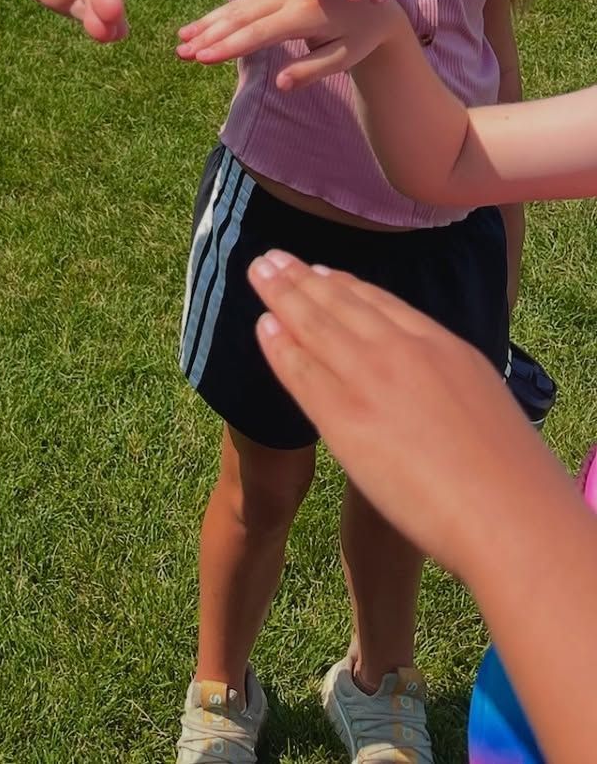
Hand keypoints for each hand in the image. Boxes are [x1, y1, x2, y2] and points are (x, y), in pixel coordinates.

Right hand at [177, 0, 400, 90]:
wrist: (372, 5)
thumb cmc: (358, 38)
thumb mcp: (344, 59)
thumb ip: (312, 71)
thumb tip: (281, 85)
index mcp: (305, 12)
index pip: (259, 32)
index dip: (229, 46)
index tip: (203, 58)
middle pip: (241, 17)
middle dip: (210, 36)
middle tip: (182, 53)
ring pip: (237, 8)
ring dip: (207, 25)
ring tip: (181, 41)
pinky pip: (242, 3)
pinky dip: (218, 16)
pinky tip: (197, 28)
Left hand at [248, 250, 557, 577]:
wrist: (510, 516)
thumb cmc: (513, 480)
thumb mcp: (487, 405)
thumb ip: (453, 386)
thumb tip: (440, 391)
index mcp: (444, 346)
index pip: (383, 303)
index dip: (347, 285)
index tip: (324, 271)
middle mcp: (403, 351)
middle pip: (341, 303)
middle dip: (303, 277)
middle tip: (274, 257)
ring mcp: (372, 379)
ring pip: (315, 324)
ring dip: (282, 294)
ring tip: (260, 272)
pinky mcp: (344, 415)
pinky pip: (301, 370)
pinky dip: (279, 345)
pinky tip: (263, 326)